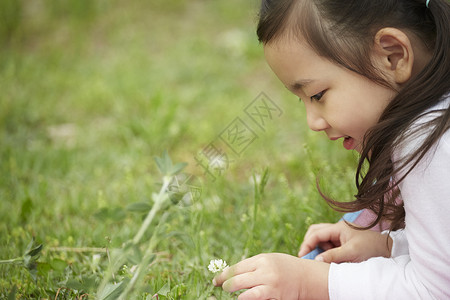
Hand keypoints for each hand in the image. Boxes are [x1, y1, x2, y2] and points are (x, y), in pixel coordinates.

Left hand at [212, 253, 329, 299]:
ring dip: (236, 294)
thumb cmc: (285, 267)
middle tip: (223, 287)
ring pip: (246, 293)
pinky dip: (248, 299)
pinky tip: (244, 298)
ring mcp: (271, 285)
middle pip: (238, 280)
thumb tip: (233, 273)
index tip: (216, 280)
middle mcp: (265, 271)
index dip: (224, 275)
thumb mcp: (269, 260)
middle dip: (227, 285)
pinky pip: (257, 299)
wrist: (307, 276)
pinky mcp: (276, 296)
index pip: (237, 268)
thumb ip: (253, 265)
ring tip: (234, 294)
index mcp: (261, 260)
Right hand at [298, 221, 391, 262]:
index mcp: (338, 227)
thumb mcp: (352, 253)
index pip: (316, 233)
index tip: (302, 256)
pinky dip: (325, 251)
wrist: (387, 250)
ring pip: (321, 239)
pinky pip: (328, 245)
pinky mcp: (342, 241)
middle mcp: (337, 228)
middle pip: (315, 232)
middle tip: (307, 256)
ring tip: (321, 260)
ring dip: (318, 249)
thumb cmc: (371, 249)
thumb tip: (316, 259)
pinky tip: (328, 259)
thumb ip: (333, 255)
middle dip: (309, 243)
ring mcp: (340, 234)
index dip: (307, 244)